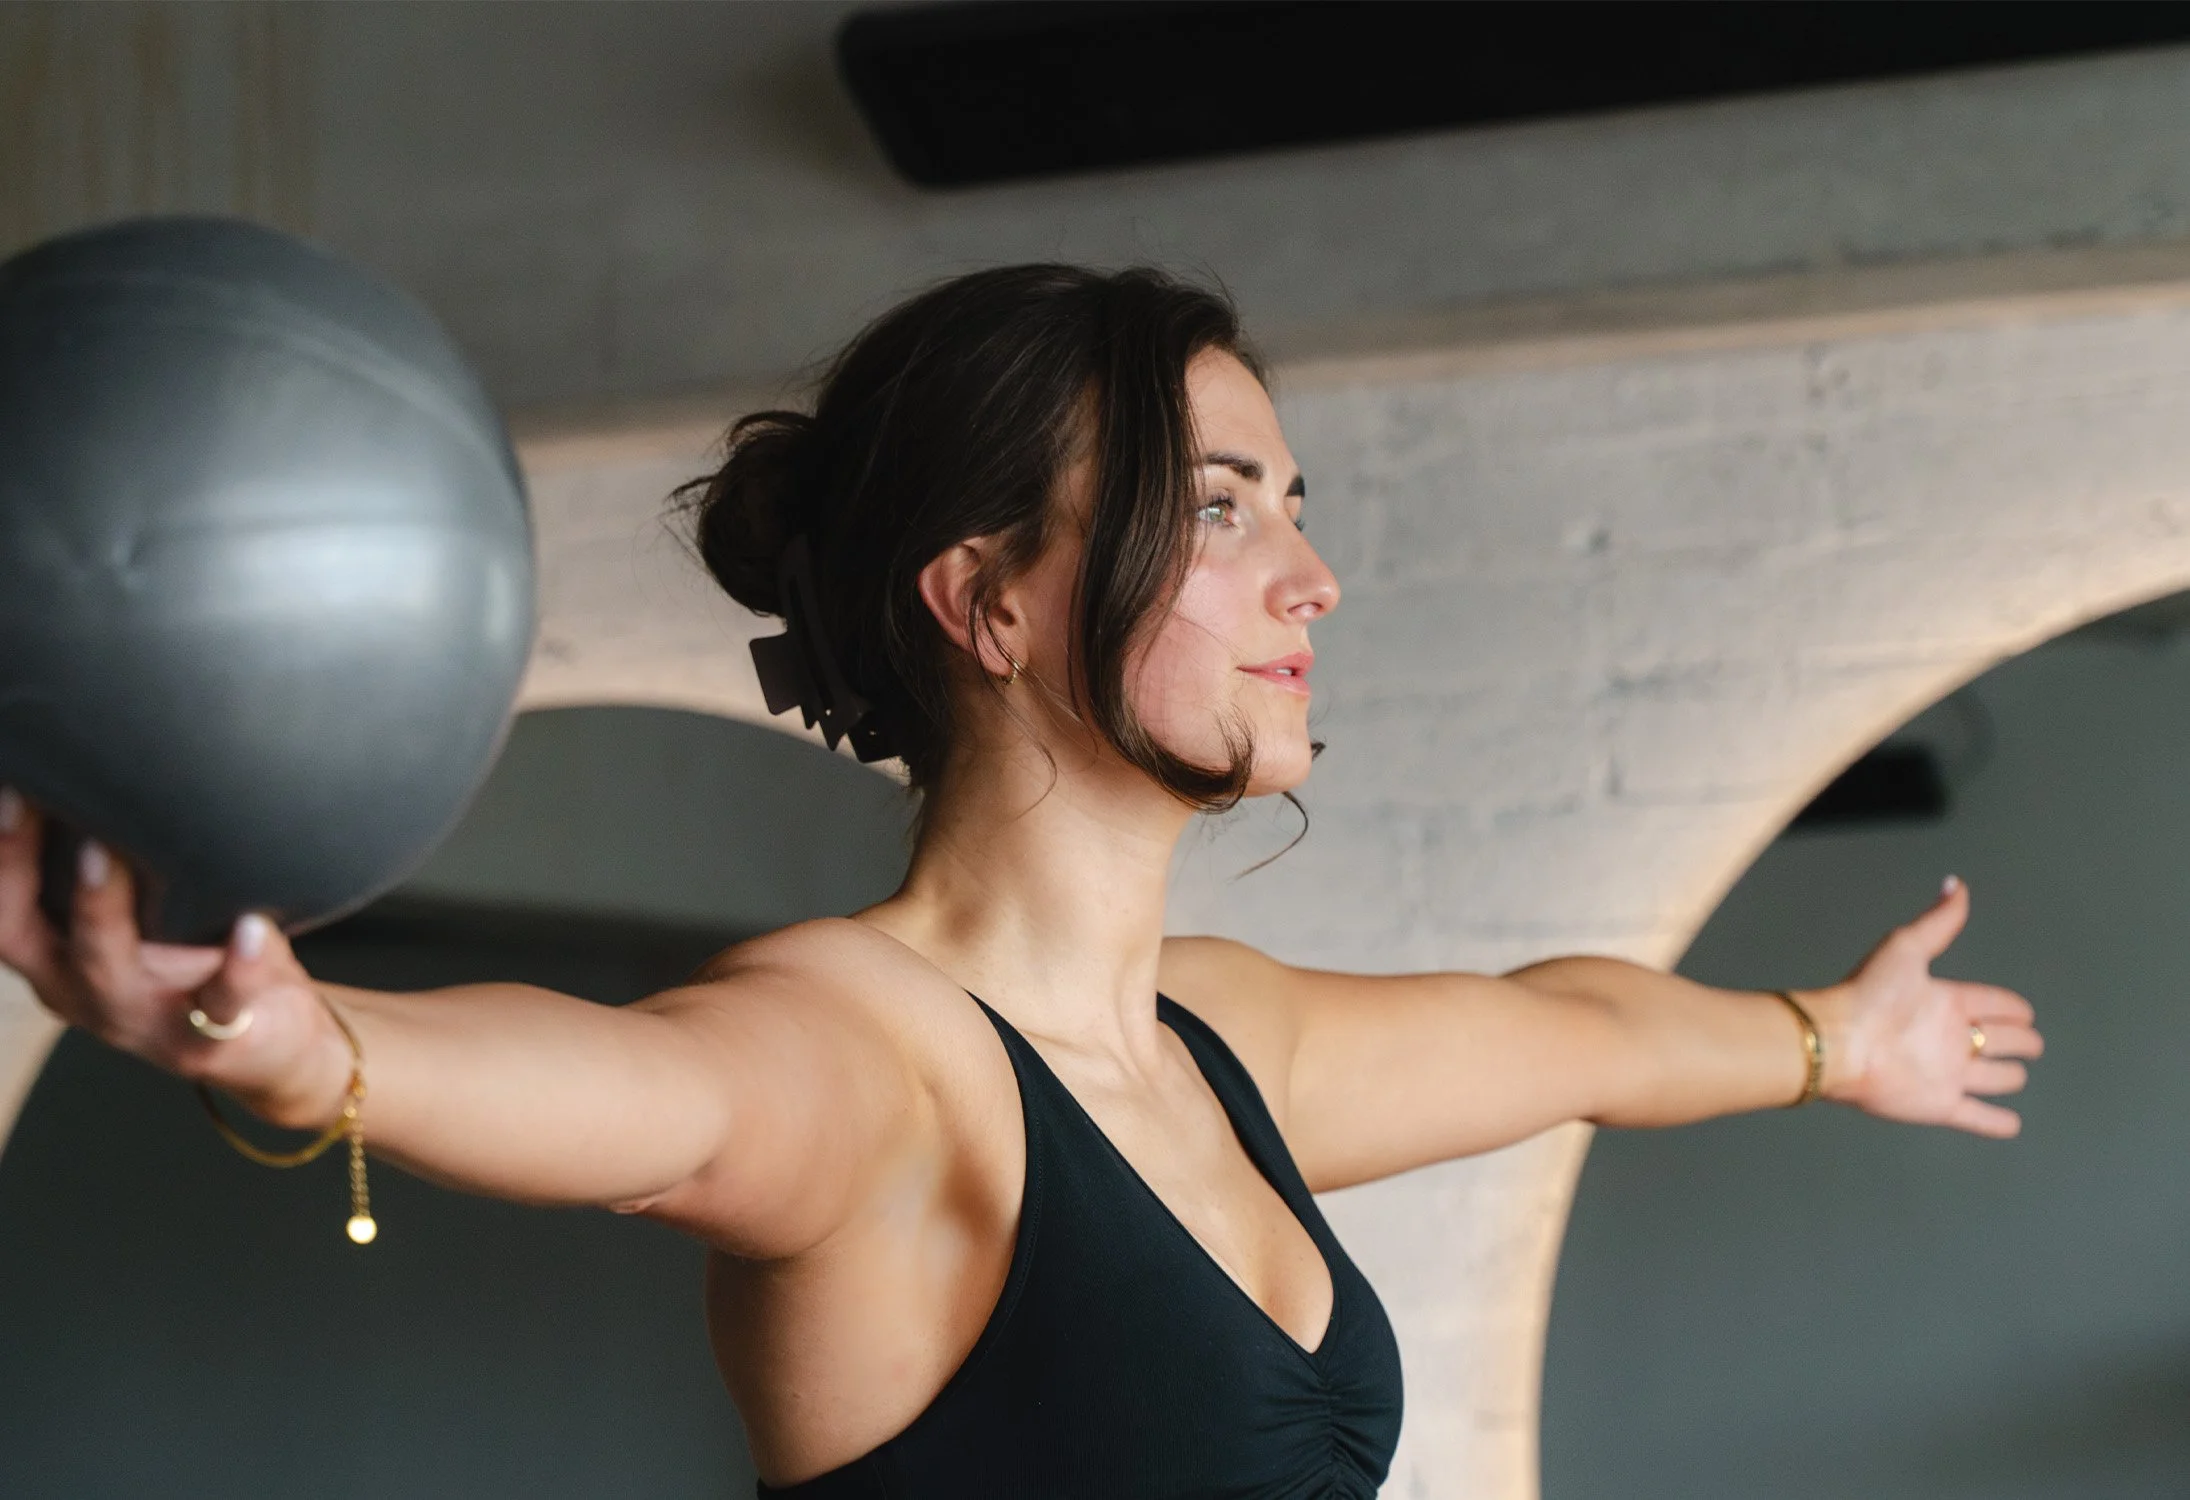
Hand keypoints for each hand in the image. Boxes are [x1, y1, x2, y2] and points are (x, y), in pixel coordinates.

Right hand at [0, 787, 352, 1129]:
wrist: (275, 1046)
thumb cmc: (204, 956)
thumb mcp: (149, 913)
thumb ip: (120, 862)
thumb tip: (111, 762)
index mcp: (56, 959)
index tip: (3, 784)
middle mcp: (82, 991)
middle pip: (19, 935)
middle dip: (12, 865)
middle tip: (22, 798)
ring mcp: (142, 1021)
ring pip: (103, 969)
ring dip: (99, 908)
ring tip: (104, 851)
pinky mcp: (212, 1041)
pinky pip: (223, 1004)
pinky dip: (238, 966)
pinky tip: (252, 927)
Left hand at [1815, 877, 2041, 1137]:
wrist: (1838, 1041)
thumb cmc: (1868, 993)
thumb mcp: (1906, 948)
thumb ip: (1937, 921)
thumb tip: (1956, 884)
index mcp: (1947, 1002)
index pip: (1994, 1004)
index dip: (2013, 1008)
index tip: (2025, 1012)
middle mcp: (1951, 1039)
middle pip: (2002, 1041)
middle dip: (2020, 1041)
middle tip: (2028, 1041)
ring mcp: (1948, 1074)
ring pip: (1995, 1078)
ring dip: (2009, 1077)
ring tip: (2014, 1073)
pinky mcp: (1940, 1105)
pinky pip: (1977, 1117)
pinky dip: (1997, 1122)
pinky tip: (2011, 1123)